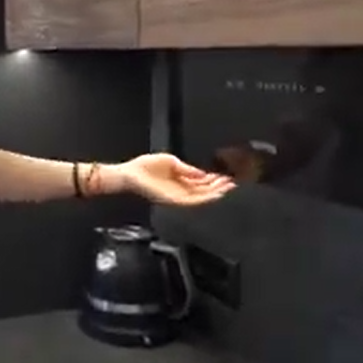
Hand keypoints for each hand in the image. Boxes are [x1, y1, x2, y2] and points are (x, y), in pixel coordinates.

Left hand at [119, 153, 234, 205]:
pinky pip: (191, 200)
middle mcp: (180, 192)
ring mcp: (177, 197)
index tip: (227, 177)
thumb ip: (187, 169)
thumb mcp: (171, 162)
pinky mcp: (172, 200)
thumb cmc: (144, 168)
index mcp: (180, 182)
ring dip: (215, 193)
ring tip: (228, 187)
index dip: (215, 181)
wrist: (129, 175)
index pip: (202, 183)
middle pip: (204, 192)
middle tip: (233, 183)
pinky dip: (204, 197)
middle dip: (219, 187)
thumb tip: (202, 173)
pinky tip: (213, 193)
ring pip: (201, 198)